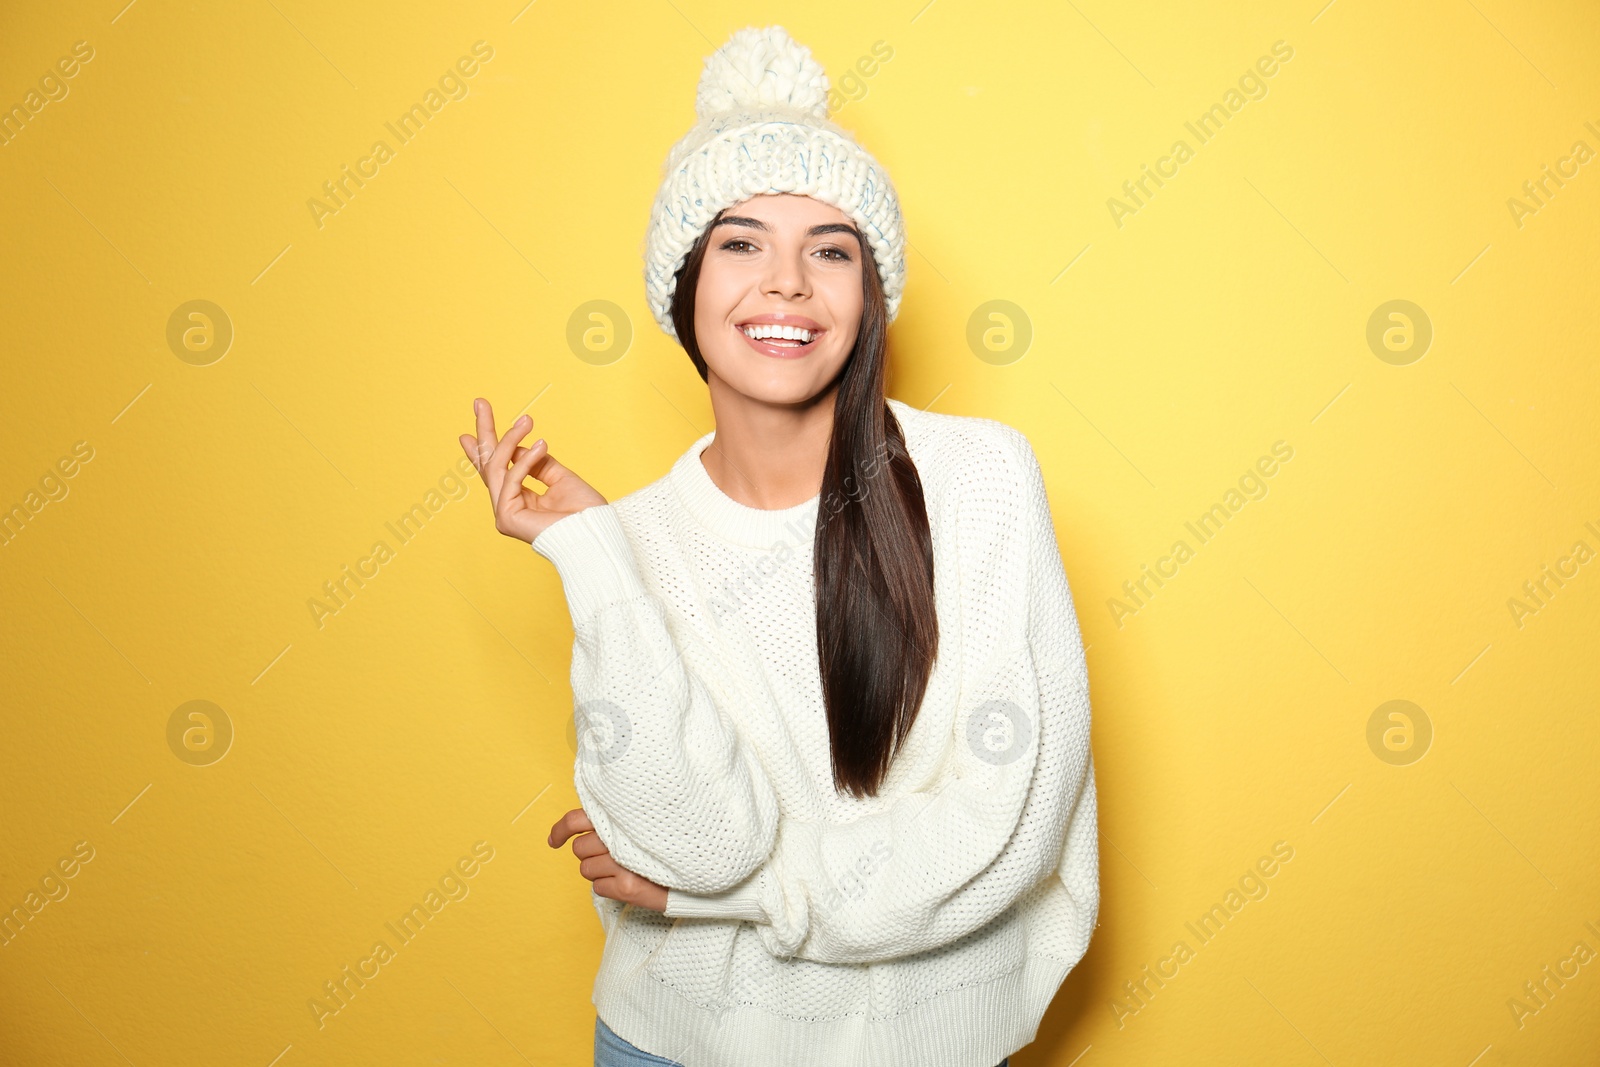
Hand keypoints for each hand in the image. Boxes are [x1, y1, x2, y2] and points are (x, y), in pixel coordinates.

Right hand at [459, 398, 606, 544]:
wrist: (595, 533)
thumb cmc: (585, 512)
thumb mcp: (560, 478)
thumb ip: (539, 464)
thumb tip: (521, 447)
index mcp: (521, 500)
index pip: (499, 470)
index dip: (488, 446)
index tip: (475, 424)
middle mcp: (508, 507)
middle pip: (489, 465)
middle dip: (485, 432)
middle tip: (480, 402)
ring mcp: (504, 513)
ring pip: (497, 468)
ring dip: (510, 440)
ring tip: (527, 420)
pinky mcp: (506, 518)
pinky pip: (511, 479)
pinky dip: (525, 461)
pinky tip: (541, 445)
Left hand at [548, 807, 668, 911]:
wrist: (697, 868)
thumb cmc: (665, 845)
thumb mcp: (641, 822)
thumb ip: (614, 819)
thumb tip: (582, 827)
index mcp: (619, 819)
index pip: (576, 820)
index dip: (560, 830)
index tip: (555, 840)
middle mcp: (619, 839)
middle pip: (579, 848)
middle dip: (589, 853)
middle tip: (610, 854)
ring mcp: (622, 864)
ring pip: (586, 869)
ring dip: (599, 871)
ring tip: (621, 868)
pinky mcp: (626, 888)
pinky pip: (597, 888)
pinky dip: (608, 886)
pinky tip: (627, 882)